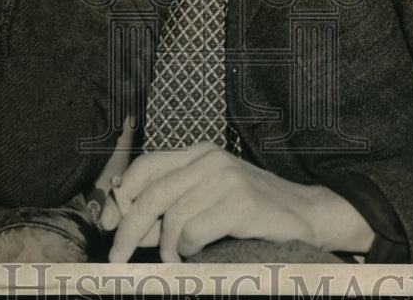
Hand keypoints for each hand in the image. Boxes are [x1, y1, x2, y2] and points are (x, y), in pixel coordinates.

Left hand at [99, 141, 374, 262]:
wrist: (307, 214)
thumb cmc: (253, 211)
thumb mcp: (209, 197)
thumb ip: (173, 203)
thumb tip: (124, 224)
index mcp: (199, 153)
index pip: (146, 166)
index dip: (121, 195)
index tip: (106, 224)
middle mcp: (210, 159)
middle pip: (151, 195)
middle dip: (127, 230)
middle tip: (116, 258)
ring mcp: (226, 178)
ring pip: (171, 219)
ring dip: (167, 249)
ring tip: (177, 259)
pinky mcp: (240, 202)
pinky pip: (194, 232)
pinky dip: (189, 250)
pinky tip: (201, 253)